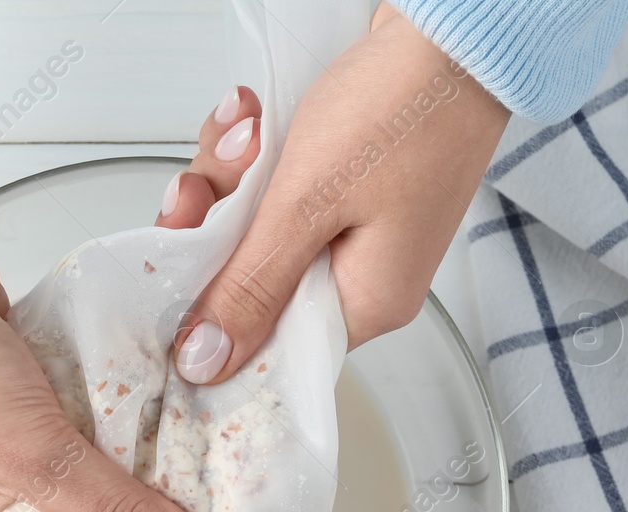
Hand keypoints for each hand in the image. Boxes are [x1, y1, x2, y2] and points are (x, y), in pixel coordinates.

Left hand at [169, 4, 510, 383]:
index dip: (209, 317)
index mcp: (365, 302)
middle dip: (213, 225)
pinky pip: (271, 188)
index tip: (172, 277)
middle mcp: (361, 274)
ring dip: (229, 177)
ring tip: (245, 135)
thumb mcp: (308, 206)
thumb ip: (251, 288)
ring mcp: (352, 227)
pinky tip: (253, 119)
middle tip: (203, 189)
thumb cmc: (406, 104)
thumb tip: (207, 362)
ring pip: (250, 227)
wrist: (456, 23)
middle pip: (248, 280)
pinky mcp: (342, 184)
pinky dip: (253, 153)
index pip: (266, 346)